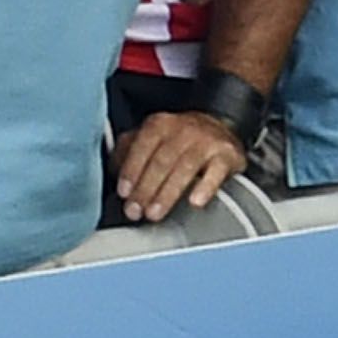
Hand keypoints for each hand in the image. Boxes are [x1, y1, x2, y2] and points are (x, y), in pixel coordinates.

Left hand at [113, 108, 249, 223]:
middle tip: (136, 211)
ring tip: (155, 213)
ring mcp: (206, 141)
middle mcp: (183, 129)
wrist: (220, 127)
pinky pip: (216, 171)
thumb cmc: (178, 140)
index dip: (131, 170)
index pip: (142, 145)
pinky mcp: (227, 154)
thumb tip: (111, 171)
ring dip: (167, 193)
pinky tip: (195, 201)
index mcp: (159, 124)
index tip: (124, 192)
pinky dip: (206, 187)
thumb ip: (127, 152)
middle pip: (161, 160)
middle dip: (145, 188)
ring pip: (185, 167)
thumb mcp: (150, 140)